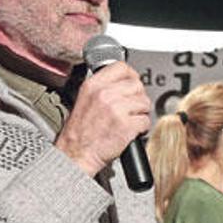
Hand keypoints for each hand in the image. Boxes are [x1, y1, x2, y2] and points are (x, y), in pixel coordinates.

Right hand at [55, 62, 151, 176]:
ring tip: (130, 120)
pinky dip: (142, 128)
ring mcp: (117, 108)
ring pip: (144, 102)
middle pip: (137, 85)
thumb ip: (102, 88)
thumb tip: (123, 82)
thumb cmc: (80, 133)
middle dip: (138, 97)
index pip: (121, 67)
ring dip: (141, 113)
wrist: (76, 154)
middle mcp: (105, 94)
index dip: (131, 76)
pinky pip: (146, 120)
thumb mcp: (84, 100)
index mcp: (93, 85)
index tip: (132, 83)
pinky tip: (131, 131)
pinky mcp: (127, 125)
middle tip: (131, 108)